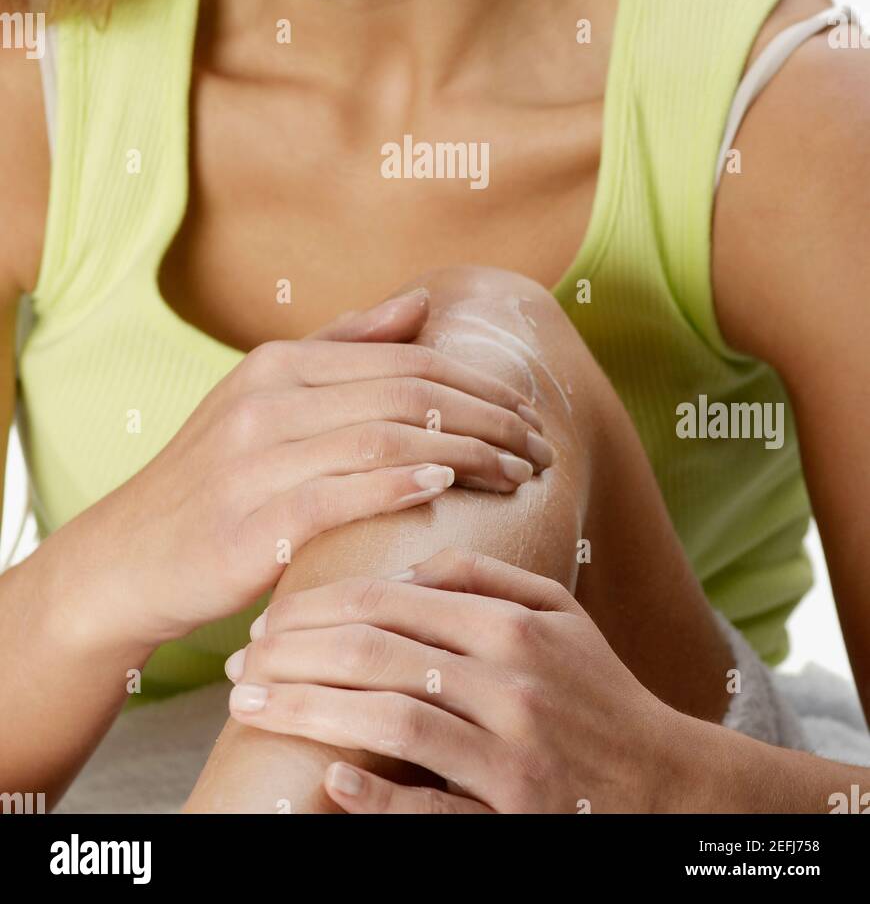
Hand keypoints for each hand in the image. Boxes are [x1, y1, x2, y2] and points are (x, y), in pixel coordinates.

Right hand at [77, 296, 546, 650]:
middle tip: (540, 447)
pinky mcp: (251, 524)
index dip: (479, 384)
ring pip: (386, 439)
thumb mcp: (265, 396)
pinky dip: (399, 486)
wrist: (127, 558)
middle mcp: (268, 401)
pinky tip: (445, 488)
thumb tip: (421, 305)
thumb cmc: (213, 478)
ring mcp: (256, 460)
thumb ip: (343, 349)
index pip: (407, 361)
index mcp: (280, 364)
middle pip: (408, 394)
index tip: (529, 412)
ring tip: (517, 474)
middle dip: (489, 418)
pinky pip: (340, 495)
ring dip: (465, 454)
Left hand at [222, 547, 684, 813]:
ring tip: (253, 707)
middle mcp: (510, 685)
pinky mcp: (514, 818)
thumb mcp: (558, 615)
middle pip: (378, 656)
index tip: (268, 619)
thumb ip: (484, 578)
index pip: (391, 603)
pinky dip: (379, 797)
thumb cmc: (599, 690)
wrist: (669, 783)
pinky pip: (434, 809)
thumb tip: (406, 567)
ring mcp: (511, 756)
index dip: (318, 608)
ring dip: (310, 712)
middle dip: (296, 655)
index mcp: (512, 627)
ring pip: (391, 722)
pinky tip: (328, 781)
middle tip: (240, 663)